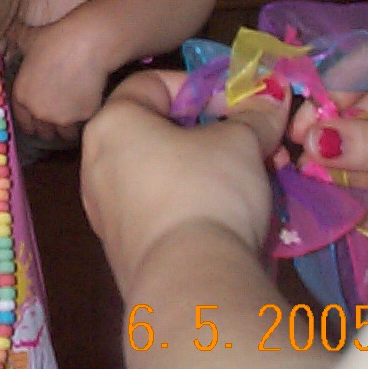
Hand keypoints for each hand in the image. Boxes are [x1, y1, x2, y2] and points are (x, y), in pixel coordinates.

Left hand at [11, 18, 112, 140]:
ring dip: (67, 127)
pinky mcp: (83, 116)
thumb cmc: (54, 39)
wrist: (86, 44)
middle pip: (43, 132)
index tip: (37, 120)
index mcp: (22, 96)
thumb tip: (3, 39)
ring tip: (73, 114)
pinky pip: (83, 125)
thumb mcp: (26, 39)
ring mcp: (61, 117)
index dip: (30, 121)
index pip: (23, 121)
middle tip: (58, 115)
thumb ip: (14, 44)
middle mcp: (38, 111)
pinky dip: (84, 118)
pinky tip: (87, 105)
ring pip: (64, 133)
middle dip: (49, 126)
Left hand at [81, 69, 287, 293]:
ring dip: (203, 167)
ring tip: (247, 177)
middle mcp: (95, 161)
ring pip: (158, 170)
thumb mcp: (240, 143)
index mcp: (111, 123)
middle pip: (155, 128)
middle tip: (250, 140)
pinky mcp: (121, 246)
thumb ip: (255, 117)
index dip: (198, 84)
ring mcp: (104, 208)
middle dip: (208, 130)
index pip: (151, 82)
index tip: (237, 101)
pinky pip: (156, 206)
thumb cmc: (205, 191)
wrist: (189, 286)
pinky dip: (188, 199)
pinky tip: (225, 212)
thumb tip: (272, 101)